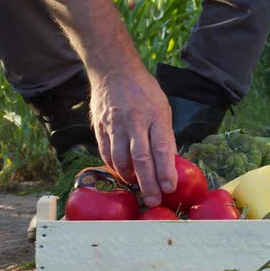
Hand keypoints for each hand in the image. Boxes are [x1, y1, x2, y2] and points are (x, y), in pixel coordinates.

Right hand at [89, 70, 177, 206]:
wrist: (114, 70)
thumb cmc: (144, 91)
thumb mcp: (163, 108)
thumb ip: (165, 135)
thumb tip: (169, 163)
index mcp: (155, 116)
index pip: (162, 148)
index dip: (166, 170)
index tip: (169, 187)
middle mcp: (135, 121)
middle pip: (141, 159)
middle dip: (149, 184)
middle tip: (154, 200)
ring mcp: (115, 124)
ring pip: (121, 159)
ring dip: (129, 177)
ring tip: (138, 187)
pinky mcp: (100, 127)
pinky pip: (106, 153)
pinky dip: (114, 167)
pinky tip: (122, 173)